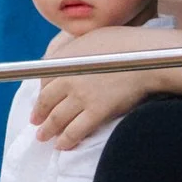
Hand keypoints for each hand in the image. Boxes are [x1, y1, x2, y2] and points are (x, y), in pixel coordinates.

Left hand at [31, 24, 181, 148]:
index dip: (42, 92)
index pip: (45, 78)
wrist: (146, 56)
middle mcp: (68, 77)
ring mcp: (81, 95)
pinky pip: (75, 130)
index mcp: (65, 58)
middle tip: (35, 122)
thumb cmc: (123, 43)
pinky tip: (62, 145)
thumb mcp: (91, 37)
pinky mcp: (97, 110)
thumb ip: (73, 48)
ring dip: (48, 130)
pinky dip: (66, 139)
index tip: (43, 99)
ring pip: (57, 118)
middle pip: (46, 101)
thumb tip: (64, 57)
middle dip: (39, 114)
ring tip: (43, 137)